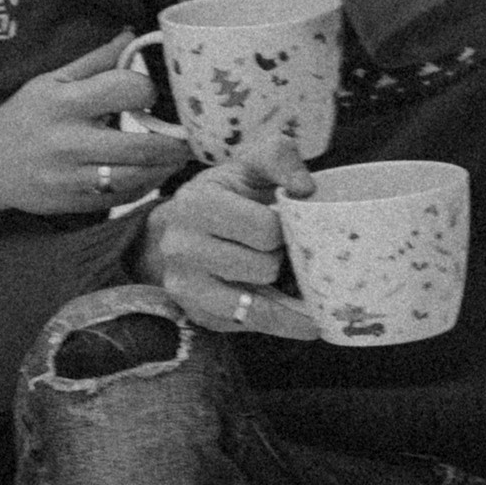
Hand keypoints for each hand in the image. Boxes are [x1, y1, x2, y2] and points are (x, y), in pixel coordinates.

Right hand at [0, 38, 193, 224]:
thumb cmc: (24, 116)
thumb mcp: (51, 80)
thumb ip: (95, 61)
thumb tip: (133, 36)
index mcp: (64, 103)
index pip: (124, 90)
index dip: (148, 89)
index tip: (154, 92)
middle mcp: (69, 142)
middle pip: (140, 145)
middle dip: (174, 142)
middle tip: (193, 135)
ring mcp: (73, 178)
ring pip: (136, 178)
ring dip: (166, 168)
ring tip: (180, 156)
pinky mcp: (76, 204)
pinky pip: (122, 198)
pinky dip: (146, 187)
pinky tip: (155, 174)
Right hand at [133, 136, 320, 342]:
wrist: (180, 225)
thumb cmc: (226, 193)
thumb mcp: (249, 165)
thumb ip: (281, 159)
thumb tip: (304, 189)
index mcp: (197, 204)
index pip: (267, 231)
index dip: (286, 230)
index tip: (283, 224)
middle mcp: (182, 248)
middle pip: (266, 268)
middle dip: (283, 258)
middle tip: (280, 248)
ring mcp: (185, 286)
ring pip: (259, 305)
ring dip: (279, 289)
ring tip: (284, 275)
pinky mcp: (196, 314)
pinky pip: (250, 325)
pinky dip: (274, 318)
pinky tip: (283, 303)